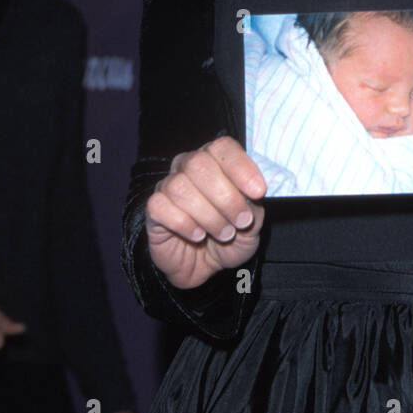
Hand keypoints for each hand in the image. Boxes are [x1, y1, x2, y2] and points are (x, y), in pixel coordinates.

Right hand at [145, 136, 266, 289]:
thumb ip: (252, 204)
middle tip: (241, 221)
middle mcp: (188, 166)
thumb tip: (250, 193)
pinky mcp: (154, 208)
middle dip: (226, 197)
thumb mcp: (252, 222)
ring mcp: (168, 186)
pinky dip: (185, 224)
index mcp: (216, 160)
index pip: (222, 147)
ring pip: (180, 187)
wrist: (206, 265)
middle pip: (199, 164)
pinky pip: (161, 207)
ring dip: (209, 216)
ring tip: (224, 234)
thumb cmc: (230, 236)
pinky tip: (198, 236)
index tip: (258, 192)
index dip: (241, 167)